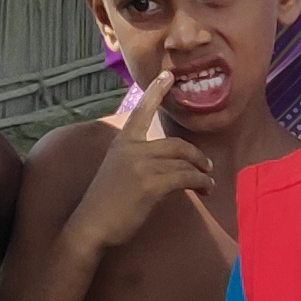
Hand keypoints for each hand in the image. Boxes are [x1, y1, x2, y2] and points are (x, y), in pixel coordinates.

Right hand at [73, 89, 213, 252]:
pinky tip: (204, 189)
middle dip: (196, 155)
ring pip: (184, 161)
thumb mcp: (117, 170)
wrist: (92, 226)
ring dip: (201, 172)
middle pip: (176, 144)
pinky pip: (185, 177)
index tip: (168, 74)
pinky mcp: (151, 184)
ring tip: (208, 183)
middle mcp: (132, 149)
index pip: (142, 111)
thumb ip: (137, 159)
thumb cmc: (105, 203)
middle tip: (207, 166)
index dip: (156, 92)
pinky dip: (200, 182)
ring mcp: (142, 165)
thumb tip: (166, 162)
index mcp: (123, 142)